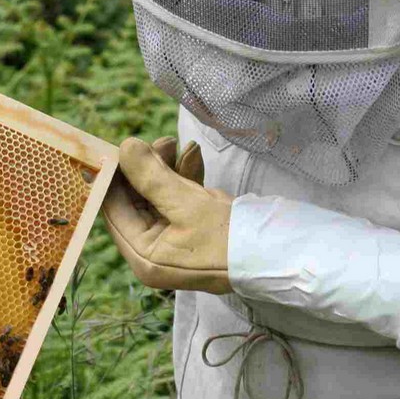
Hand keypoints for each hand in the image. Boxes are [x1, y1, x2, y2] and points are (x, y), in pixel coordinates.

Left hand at [103, 136, 232, 293]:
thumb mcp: (189, 204)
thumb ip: (152, 176)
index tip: (120, 144)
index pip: (114, 210)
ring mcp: (175, 242)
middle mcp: (154, 253)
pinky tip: (194, 156)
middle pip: (136, 201)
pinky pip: (180, 201)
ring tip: (181, 144)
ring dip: (168, 168)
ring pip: (159, 197)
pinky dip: (186, 179)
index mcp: (144, 256)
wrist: (285, 256)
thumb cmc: (234, 238)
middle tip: (163, 142)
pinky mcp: (195, 231)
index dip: (115, 175)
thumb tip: (124, 148)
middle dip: (147, 168)